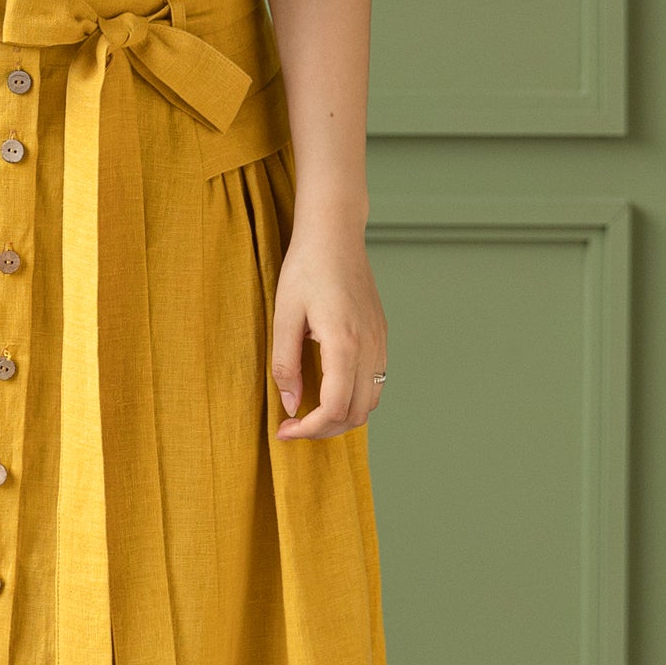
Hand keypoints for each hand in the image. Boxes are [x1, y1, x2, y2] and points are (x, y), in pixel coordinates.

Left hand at [271, 220, 386, 437]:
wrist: (335, 234)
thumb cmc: (306, 268)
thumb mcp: (285, 315)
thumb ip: (286, 364)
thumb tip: (290, 404)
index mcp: (345, 343)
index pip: (335, 408)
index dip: (309, 429)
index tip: (284, 429)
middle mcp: (370, 348)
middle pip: (357, 414)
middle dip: (324, 430)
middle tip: (294, 427)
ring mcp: (380, 342)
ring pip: (371, 403)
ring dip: (342, 417)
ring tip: (311, 413)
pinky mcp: (381, 336)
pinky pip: (375, 382)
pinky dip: (355, 398)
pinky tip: (329, 390)